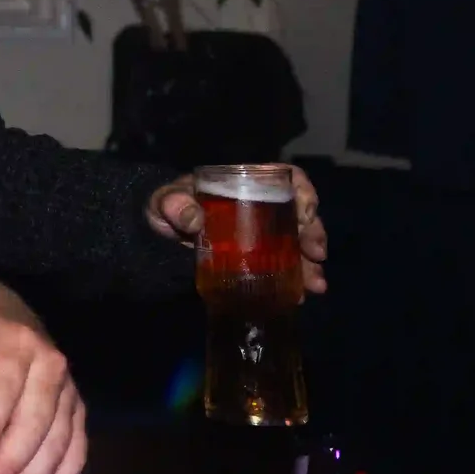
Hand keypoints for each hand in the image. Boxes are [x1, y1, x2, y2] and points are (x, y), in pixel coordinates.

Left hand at [148, 167, 327, 292]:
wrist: (159, 232)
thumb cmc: (167, 206)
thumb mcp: (166, 201)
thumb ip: (174, 204)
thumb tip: (193, 219)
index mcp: (245, 183)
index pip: (286, 178)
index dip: (303, 193)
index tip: (305, 214)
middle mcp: (262, 205)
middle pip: (299, 213)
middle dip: (313, 234)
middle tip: (316, 255)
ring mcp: (263, 232)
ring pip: (297, 242)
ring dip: (310, 263)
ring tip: (314, 284)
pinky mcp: (258, 256)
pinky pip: (285, 264)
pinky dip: (295, 278)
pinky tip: (300, 294)